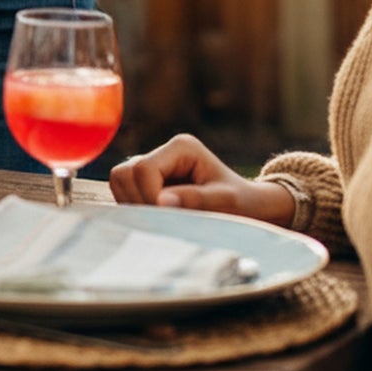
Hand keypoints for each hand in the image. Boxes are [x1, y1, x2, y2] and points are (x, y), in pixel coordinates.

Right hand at [109, 134, 295, 226]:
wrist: (252, 206)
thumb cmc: (244, 202)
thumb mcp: (228, 202)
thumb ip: (195, 200)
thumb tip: (160, 202)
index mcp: (181, 147)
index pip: (144, 169)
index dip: (150, 196)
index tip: (169, 219)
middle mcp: (162, 152)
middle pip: (125, 172)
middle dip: (138, 201)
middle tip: (163, 223)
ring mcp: (152, 165)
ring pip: (119, 180)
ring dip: (133, 205)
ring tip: (161, 222)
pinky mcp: (147, 181)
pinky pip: (123, 192)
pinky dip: (134, 208)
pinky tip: (157, 220)